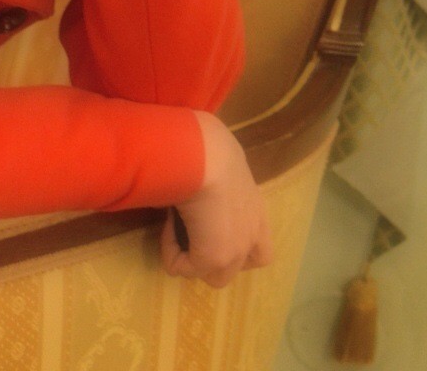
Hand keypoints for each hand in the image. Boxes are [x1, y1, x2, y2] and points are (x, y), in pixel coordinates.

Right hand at [161, 112, 272, 286]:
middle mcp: (252, 233)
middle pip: (236, 268)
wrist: (208, 156)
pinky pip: (184, 268)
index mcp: (256, 210)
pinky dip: (171, 252)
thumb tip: (194, 190)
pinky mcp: (213, 258)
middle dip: (212, 257)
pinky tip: (167, 225)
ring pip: (213, 277)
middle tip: (192, 233)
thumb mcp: (218, 166)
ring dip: (193, 261)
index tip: (206, 223)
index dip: (232, 244)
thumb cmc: (210, 150)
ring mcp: (236, 250)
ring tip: (176, 232)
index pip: (259, 249)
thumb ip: (213, 185)